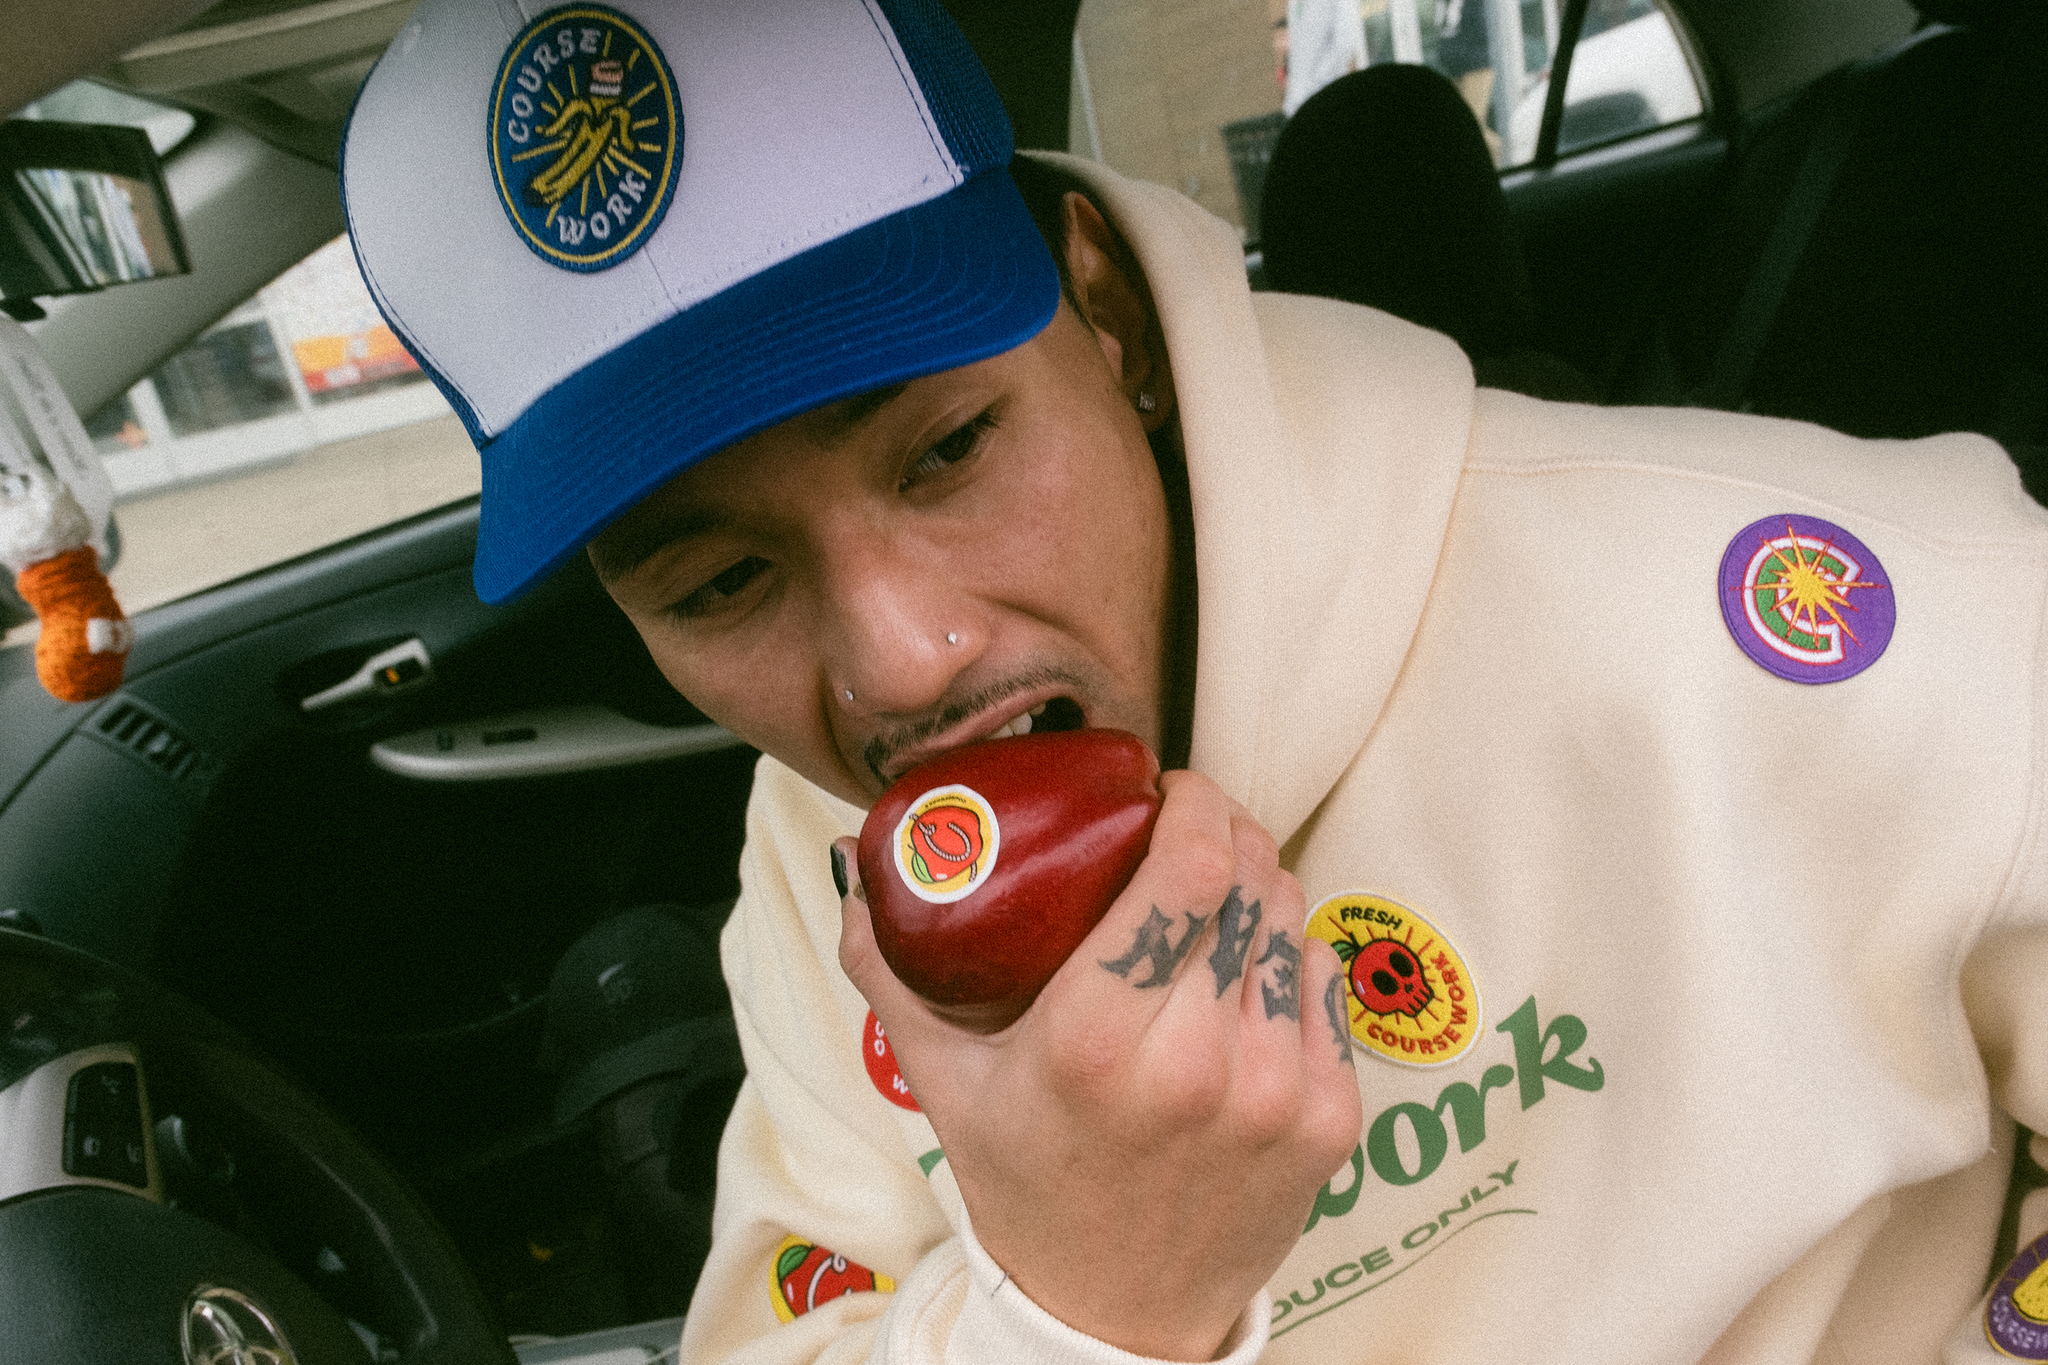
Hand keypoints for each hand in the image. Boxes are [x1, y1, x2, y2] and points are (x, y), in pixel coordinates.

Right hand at [837, 770, 1361, 1360]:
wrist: (1114, 1319)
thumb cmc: (1026, 1186)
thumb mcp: (943, 1083)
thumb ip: (890, 971)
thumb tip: (853, 867)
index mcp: (1093, 1043)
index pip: (1188, 868)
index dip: (1193, 801)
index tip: (1166, 791)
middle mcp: (1197, 1066)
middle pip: (1248, 879)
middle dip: (1224, 832)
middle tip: (1187, 833)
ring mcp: (1275, 1094)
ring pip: (1293, 921)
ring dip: (1259, 886)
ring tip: (1213, 897)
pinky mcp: (1329, 1120)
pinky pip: (1326, 983)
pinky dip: (1291, 957)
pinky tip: (1247, 967)